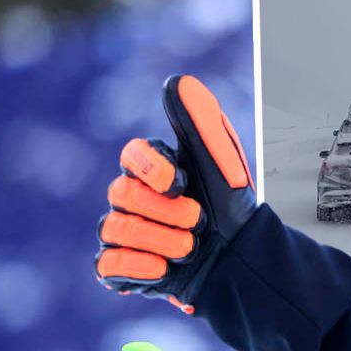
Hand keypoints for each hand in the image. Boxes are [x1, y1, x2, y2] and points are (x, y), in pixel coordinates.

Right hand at [95, 75, 256, 313]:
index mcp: (154, 169)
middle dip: (166, 211)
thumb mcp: (223, 165)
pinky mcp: (121, 268)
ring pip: (115, 229)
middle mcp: (132, 197)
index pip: (131, 155)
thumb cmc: (231, 210)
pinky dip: (140, 267)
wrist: (243, 263)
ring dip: (162, 240)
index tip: (181, 182)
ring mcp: (123, 232)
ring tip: (191, 247)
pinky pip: (107, 265)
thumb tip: (176, 81)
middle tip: (199, 221)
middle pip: (122, 194)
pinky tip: (166, 269)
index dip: (152, 168)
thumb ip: (202, 123)